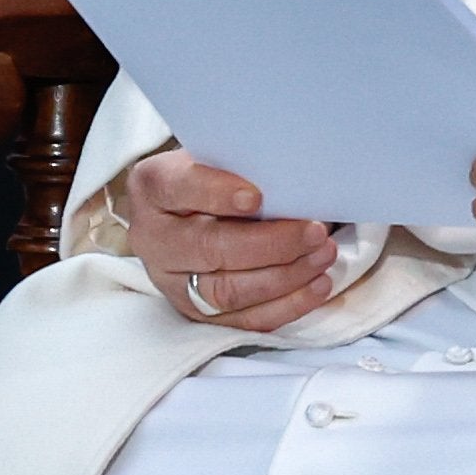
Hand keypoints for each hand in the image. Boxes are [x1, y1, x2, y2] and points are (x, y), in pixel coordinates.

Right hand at [126, 148, 337, 334]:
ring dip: (284, 277)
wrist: (184, 209)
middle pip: (209, 249)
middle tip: (314, 231)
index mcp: (153, 188)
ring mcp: (172, 283)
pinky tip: (316, 286)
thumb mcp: (214, 154)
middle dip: (270, 244)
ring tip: (322, 255)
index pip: (181, 188)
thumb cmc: (210, 173)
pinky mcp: (196, 313)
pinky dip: (286, 306)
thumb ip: (240, 162)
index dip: (218, 192)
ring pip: (227, 291)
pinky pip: (243, 320)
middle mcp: (154, 240)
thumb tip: (292, 175)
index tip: (257, 196)